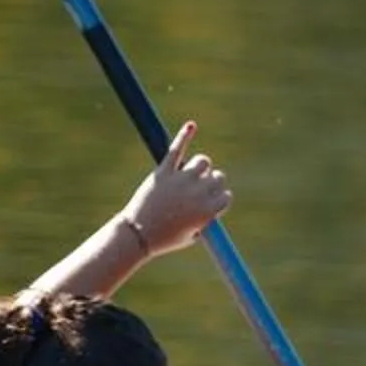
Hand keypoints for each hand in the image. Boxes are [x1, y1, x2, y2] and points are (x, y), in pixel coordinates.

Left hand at [122, 122, 231, 256]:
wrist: (139, 234)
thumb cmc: (164, 238)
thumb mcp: (190, 236)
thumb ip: (203, 221)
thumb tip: (208, 209)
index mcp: (209, 210)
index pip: (225, 195)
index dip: (217, 198)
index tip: (207, 203)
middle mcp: (200, 192)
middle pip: (217, 177)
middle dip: (210, 182)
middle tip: (196, 190)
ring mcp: (182, 180)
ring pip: (202, 161)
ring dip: (200, 166)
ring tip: (191, 172)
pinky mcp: (165, 171)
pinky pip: (178, 148)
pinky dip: (185, 135)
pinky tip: (191, 126)